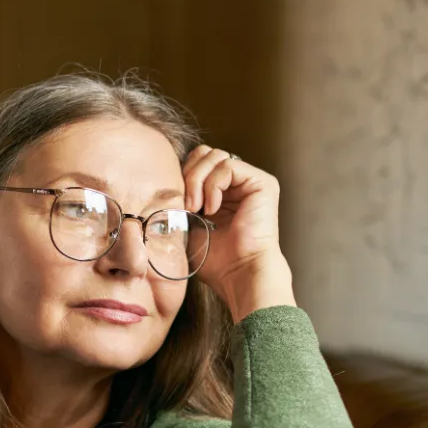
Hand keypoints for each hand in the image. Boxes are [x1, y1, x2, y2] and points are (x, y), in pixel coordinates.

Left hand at [181, 145, 293, 319]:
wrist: (239, 274)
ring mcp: (251, 181)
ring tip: (197, 208)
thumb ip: (183, 199)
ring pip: (215, 156)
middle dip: (189, 175)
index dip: (182, 176)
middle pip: (205, 153)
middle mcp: (239, 183)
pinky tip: (213, 209)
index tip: (176, 203)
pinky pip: (228, 166)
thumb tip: (165, 183)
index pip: (197, 162)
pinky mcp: (262, 182)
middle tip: (187, 205)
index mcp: (223, 191)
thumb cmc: (216, 260)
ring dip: (198, 182)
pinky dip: (213, 186)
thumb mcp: (190, 224)